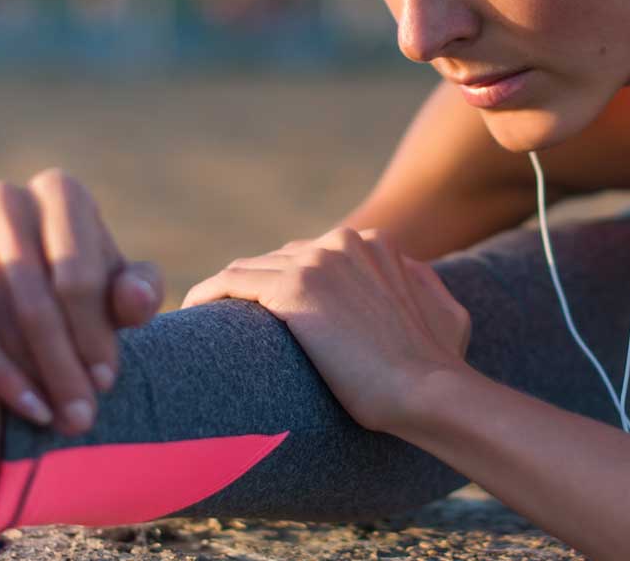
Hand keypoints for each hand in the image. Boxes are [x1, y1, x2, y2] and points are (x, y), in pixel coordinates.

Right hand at [0, 169, 163, 434]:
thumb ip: (139, 292)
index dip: (92, 332)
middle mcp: (5, 203)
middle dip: (62, 362)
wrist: (34, 283)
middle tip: (83, 416)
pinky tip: (29, 407)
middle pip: (34, 297)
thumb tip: (134, 299)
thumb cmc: (88, 286)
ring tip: (63, 418)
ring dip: (33, 373)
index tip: (106, 381)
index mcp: (59, 194)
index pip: (76, 274)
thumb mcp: (121, 287)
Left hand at [180, 226, 472, 433]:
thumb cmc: (438, 364)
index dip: (286, 285)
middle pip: (278, 259)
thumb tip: (408, 279)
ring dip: (227, 297)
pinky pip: (228, 283)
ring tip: (207, 328)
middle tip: (235, 326)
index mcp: (373, 242)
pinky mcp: (292, 288)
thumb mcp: (440, 307)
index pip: (310, 256)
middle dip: (256, 290)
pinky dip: (206, 297)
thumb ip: (415, 283)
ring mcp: (315, 261)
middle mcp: (342, 241)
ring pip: (249, 270)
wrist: (429, 389)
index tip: (269, 316)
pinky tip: (190, 318)